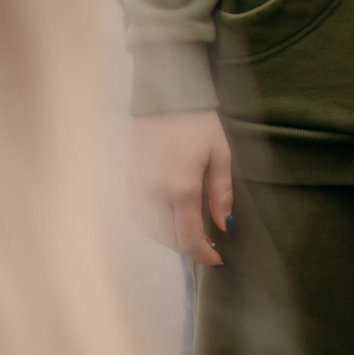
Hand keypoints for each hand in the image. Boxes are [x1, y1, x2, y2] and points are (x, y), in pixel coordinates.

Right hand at [131, 109, 232, 265]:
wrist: (165, 95)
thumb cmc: (199, 122)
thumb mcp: (220, 153)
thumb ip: (221, 192)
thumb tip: (226, 224)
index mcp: (180, 188)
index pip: (187, 237)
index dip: (202, 254)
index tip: (217, 259)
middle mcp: (153, 193)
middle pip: (166, 239)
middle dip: (188, 247)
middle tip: (207, 245)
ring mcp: (136, 187)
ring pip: (148, 230)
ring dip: (168, 238)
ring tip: (189, 232)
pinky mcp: (127, 179)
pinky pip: (135, 215)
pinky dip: (150, 225)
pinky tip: (165, 218)